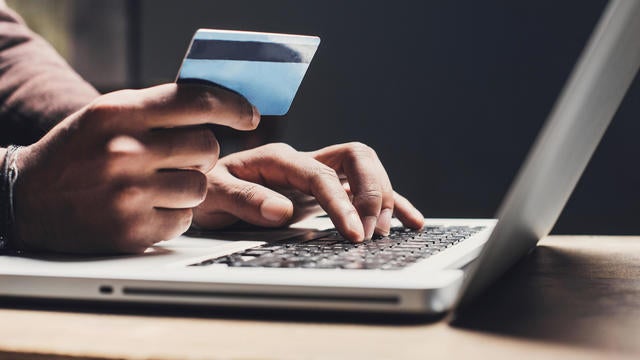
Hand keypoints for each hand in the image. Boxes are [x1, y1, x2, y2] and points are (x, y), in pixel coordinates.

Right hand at [14, 83, 258, 253]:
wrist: (28, 198)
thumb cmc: (76, 151)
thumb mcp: (108, 113)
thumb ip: (157, 107)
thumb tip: (218, 103)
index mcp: (120, 113)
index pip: (196, 101)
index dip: (232, 106)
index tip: (249, 114)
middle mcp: (126, 151)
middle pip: (208, 146)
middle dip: (202, 153)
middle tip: (180, 158)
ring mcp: (129, 194)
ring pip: (201, 187)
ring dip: (188, 187)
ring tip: (158, 185)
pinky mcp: (132, 231)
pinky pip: (184, 220)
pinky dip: (173, 215)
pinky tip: (147, 208)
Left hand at [193, 142, 423, 241]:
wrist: (204, 191)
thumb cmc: (207, 191)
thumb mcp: (213, 195)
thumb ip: (244, 199)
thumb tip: (282, 211)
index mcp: (279, 158)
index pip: (321, 175)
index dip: (342, 202)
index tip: (354, 234)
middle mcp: (304, 161)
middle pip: (357, 158)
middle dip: (372, 192)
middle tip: (371, 232)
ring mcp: (317, 174)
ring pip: (366, 170)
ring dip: (384, 197)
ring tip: (387, 232)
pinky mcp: (325, 192)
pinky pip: (364, 191)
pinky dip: (391, 203)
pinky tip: (411, 220)